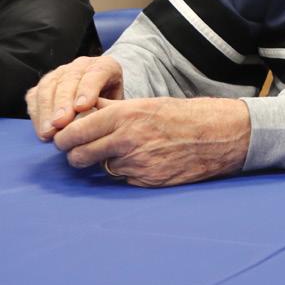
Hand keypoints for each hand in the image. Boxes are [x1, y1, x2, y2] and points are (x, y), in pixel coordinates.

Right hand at [26, 55, 123, 140]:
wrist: (103, 93)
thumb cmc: (112, 102)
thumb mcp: (119, 104)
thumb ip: (110, 110)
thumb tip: (99, 124)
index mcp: (105, 66)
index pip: (96, 73)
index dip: (87, 90)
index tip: (81, 107)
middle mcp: (81, 65)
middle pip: (69, 80)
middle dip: (63, 103)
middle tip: (60, 123)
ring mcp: (61, 72)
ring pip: (49, 86)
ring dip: (47, 110)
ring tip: (48, 131)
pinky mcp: (45, 83)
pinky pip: (35, 95)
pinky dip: (37, 112)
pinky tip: (41, 128)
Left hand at [51, 97, 251, 186]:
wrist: (220, 135)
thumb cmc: (185, 116)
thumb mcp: (147, 104)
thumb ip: (113, 110)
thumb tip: (83, 112)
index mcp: (126, 115)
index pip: (75, 132)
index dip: (65, 138)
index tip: (65, 139)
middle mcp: (128, 139)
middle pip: (78, 155)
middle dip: (77, 154)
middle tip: (84, 151)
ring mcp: (137, 162)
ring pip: (101, 168)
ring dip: (107, 162)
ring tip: (127, 151)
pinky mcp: (147, 180)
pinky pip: (124, 178)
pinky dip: (128, 171)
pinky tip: (146, 160)